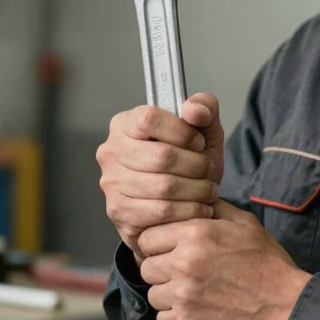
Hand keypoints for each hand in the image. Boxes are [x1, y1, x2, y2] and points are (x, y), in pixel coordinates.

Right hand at [96, 93, 223, 261]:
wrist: (183, 204)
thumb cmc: (189, 161)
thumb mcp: (204, 128)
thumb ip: (205, 107)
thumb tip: (193, 109)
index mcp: (126, 123)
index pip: (149, 119)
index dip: (182, 132)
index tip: (198, 142)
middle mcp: (111, 151)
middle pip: (161, 156)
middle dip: (196, 165)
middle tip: (207, 170)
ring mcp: (111, 183)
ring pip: (163, 186)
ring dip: (196, 190)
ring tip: (207, 189)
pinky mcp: (119, 212)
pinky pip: (161, 211)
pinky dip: (189, 210)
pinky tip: (198, 206)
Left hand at [139, 200, 311, 319]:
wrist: (283, 304)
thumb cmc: (266, 262)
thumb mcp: (244, 223)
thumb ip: (214, 208)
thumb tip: (197, 199)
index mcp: (195, 234)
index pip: (147, 237)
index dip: (157, 242)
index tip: (168, 248)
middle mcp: (184, 263)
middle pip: (146, 266)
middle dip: (161, 267)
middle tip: (181, 270)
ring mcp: (184, 295)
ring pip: (153, 294)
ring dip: (167, 292)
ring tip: (191, 289)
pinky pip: (162, 319)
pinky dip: (174, 315)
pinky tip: (194, 307)